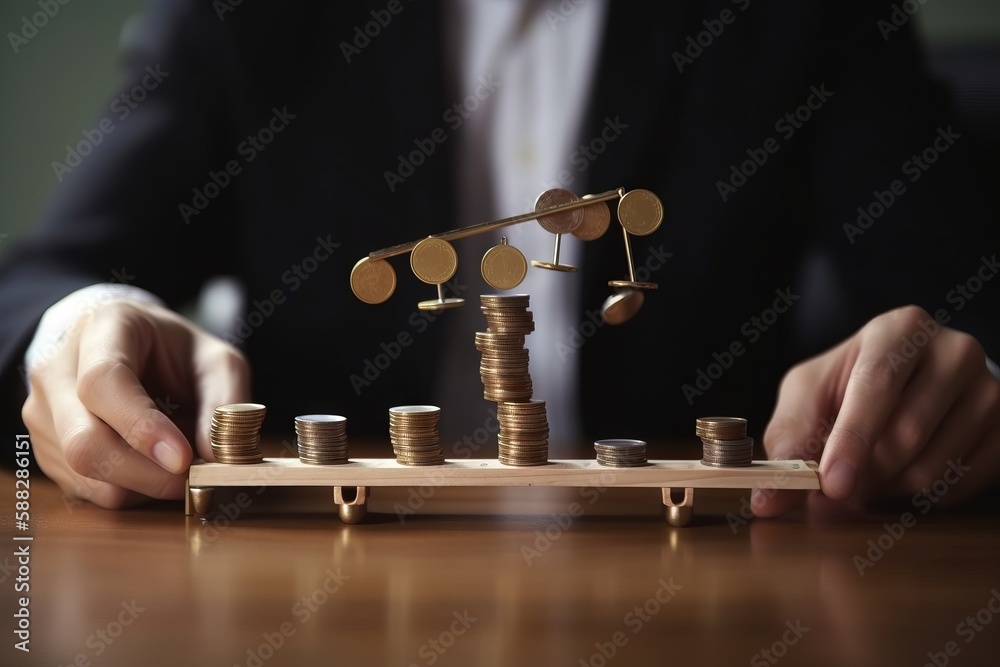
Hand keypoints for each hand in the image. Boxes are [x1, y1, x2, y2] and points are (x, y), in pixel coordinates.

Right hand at [22, 299, 249, 507]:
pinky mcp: (44, 447)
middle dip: (144, 473)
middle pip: (83, 440)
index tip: (182, 458)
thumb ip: (224, 400)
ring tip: (176, 470)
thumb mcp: (214, 358)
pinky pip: (81, 486)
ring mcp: (42, 411)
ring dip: (138, 485)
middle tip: (191, 479)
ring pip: (82, 471)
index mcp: (101, 329)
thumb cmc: (171, 349)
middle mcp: (57, 369)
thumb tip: (214, 457)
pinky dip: (125, 490)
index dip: (141, 427)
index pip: (103, 383)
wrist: (122, 344)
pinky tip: (151, 472)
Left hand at [755, 305, 999, 516]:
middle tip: (837, 486)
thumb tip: (765, 499)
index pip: (878, 385)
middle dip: (863, 472)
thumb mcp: (810, 394)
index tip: (831, 484)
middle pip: (907, 433)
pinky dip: (920, 496)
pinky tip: (901, 476)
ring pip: (934, 466)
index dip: (852, 440)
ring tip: (869, 474)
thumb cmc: (850, 385)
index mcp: (900, 329)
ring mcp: (989, 391)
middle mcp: (954, 351)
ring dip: (888, 488)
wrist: (915, 383)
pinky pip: (960, 486)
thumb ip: (787, 439)